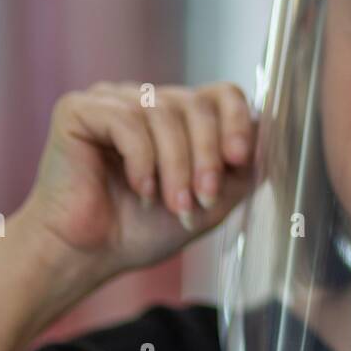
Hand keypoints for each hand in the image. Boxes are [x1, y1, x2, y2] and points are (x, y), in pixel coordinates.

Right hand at [16, 81, 256, 285]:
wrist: (87, 255)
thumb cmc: (142, 230)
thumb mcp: (210, 202)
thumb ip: (242, 171)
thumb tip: (272, 138)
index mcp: (179, 117)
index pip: (222, 94)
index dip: (236, 122)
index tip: (240, 159)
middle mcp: (147, 101)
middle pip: (196, 104)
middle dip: (206, 156)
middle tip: (202, 197)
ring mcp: (112, 100)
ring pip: (164, 113)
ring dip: (176, 166)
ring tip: (172, 204)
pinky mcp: (79, 109)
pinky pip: (127, 121)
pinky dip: (142, 160)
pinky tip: (139, 189)